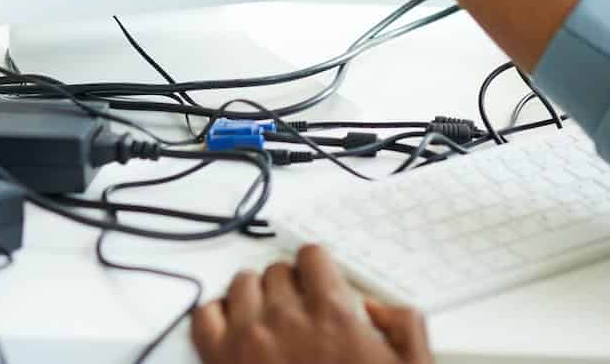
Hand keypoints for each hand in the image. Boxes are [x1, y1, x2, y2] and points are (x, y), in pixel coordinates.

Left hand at [189, 247, 432, 363]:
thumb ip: (404, 325)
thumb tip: (375, 309)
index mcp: (333, 315)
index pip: (311, 256)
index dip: (317, 269)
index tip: (318, 284)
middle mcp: (287, 319)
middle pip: (276, 271)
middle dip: (288, 287)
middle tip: (299, 313)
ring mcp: (249, 340)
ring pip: (241, 285)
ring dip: (254, 298)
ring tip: (268, 321)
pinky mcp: (221, 363)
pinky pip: (204, 316)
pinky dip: (217, 317)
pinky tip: (236, 332)